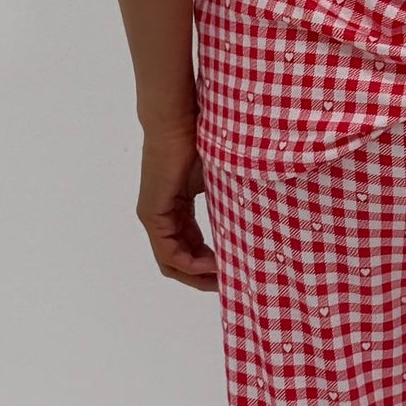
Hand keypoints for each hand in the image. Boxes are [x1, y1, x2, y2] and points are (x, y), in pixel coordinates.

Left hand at [137, 115, 218, 290]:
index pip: (190, 248)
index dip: (210, 264)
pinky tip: (214, 263)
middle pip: (179, 263)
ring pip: (172, 263)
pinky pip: (169, 253)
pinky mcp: (151, 215)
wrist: (178, 120)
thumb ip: (227, 204)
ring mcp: (153, 217)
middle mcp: (161, 218)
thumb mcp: (219, 182)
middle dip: (204, 278)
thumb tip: (254, 221)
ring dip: (199, 275)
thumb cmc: (200, 141)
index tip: (235, 270)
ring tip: (225, 278)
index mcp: (177, 210)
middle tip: (232, 284)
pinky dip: (191, 264)